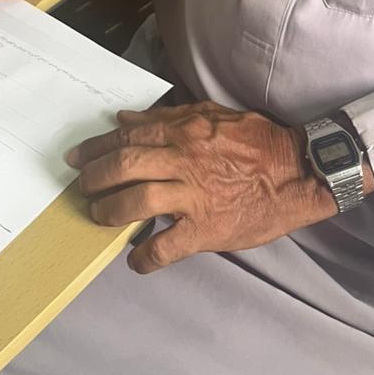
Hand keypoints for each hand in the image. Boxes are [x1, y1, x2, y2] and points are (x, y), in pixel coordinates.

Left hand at [66, 101, 373, 272]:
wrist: (296, 171)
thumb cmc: (255, 140)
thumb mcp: (209, 115)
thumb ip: (166, 116)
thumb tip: (124, 119)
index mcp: (183, 130)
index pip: (128, 137)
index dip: (97, 148)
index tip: (77, 157)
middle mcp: (182, 160)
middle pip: (124, 166)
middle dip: (94, 177)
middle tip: (80, 187)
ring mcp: (193, 195)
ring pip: (137, 202)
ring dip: (110, 211)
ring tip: (98, 216)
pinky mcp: (206, 228)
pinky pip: (167, 246)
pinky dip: (146, 256)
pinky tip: (135, 260)